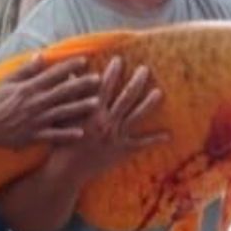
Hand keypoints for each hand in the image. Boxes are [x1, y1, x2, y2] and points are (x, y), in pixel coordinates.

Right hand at [0, 55, 100, 147]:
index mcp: (29, 88)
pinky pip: (54, 135)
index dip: (69, 67)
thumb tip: (41, 56)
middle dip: (82, 85)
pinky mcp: (35, 135)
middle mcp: (35, 103)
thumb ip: (25, 70)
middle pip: (62, 92)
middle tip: (99, 79)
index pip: (53, 74)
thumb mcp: (6, 82)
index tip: (85, 60)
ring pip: (62, 112)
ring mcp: (36, 120)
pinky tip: (81, 133)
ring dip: (80, 107)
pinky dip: (67, 135)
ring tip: (96, 103)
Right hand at [52, 57, 168, 182]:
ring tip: (159, 92)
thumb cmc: (62, 144)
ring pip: (136, 116)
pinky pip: (141, 144)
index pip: (105, 86)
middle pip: (126, 97)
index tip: (119, 59)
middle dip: (136, 81)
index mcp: (93, 112)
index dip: (113, 72)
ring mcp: (117, 136)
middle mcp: (107, 121)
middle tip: (145, 69)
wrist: (66, 170)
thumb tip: (70, 78)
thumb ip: (70, 98)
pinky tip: (168, 135)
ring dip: (149, 103)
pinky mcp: (122, 150)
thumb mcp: (63, 118)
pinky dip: (155, 140)